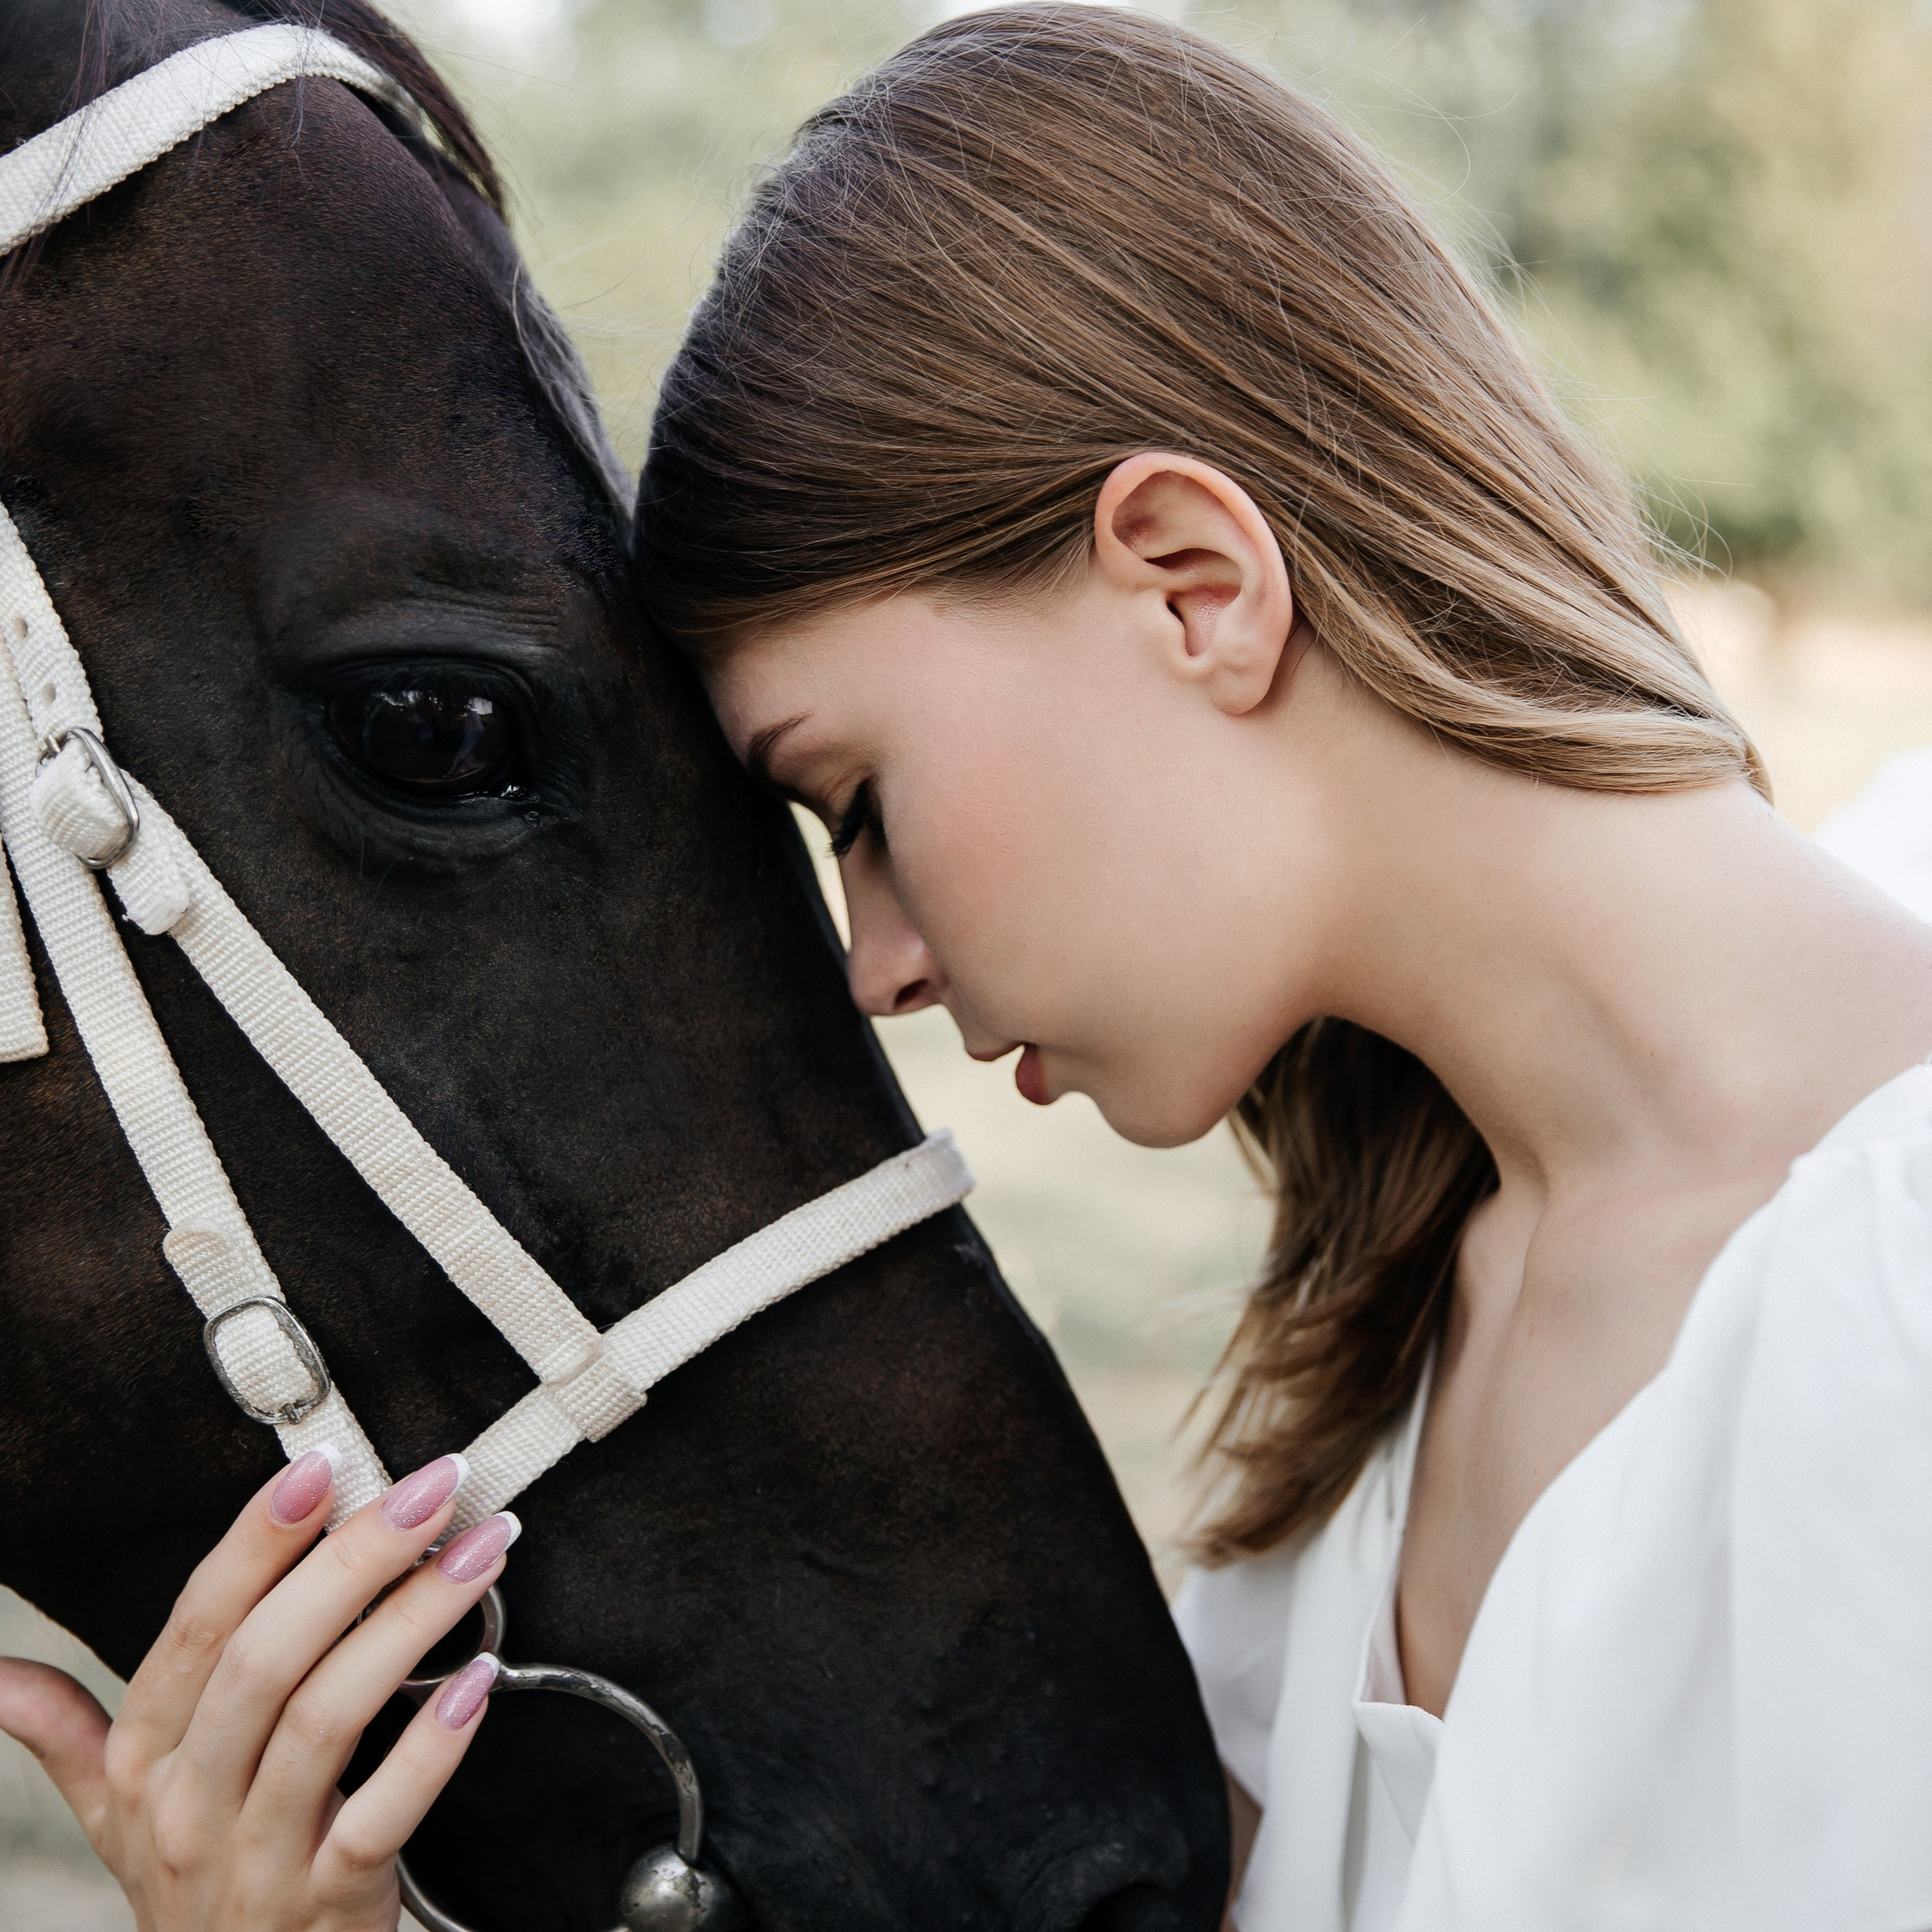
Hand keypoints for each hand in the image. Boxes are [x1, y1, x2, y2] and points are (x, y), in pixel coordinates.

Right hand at [0, 1448, 519, 1931]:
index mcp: (143, 1761)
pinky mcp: (330, 1903)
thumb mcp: (112, 1815)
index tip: (323, 1465)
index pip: (197, 1627)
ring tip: (477, 1555)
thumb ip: (63, 1732)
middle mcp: (190, 1805)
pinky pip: (381, 1815)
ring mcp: (259, 1859)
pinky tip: (479, 1680)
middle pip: (265, 1660)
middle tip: (431, 1488)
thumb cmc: (189, 1886)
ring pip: (327, 1719)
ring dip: (411, 1625)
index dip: (257, 1541)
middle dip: (352, 1561)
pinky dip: (432, 1747)